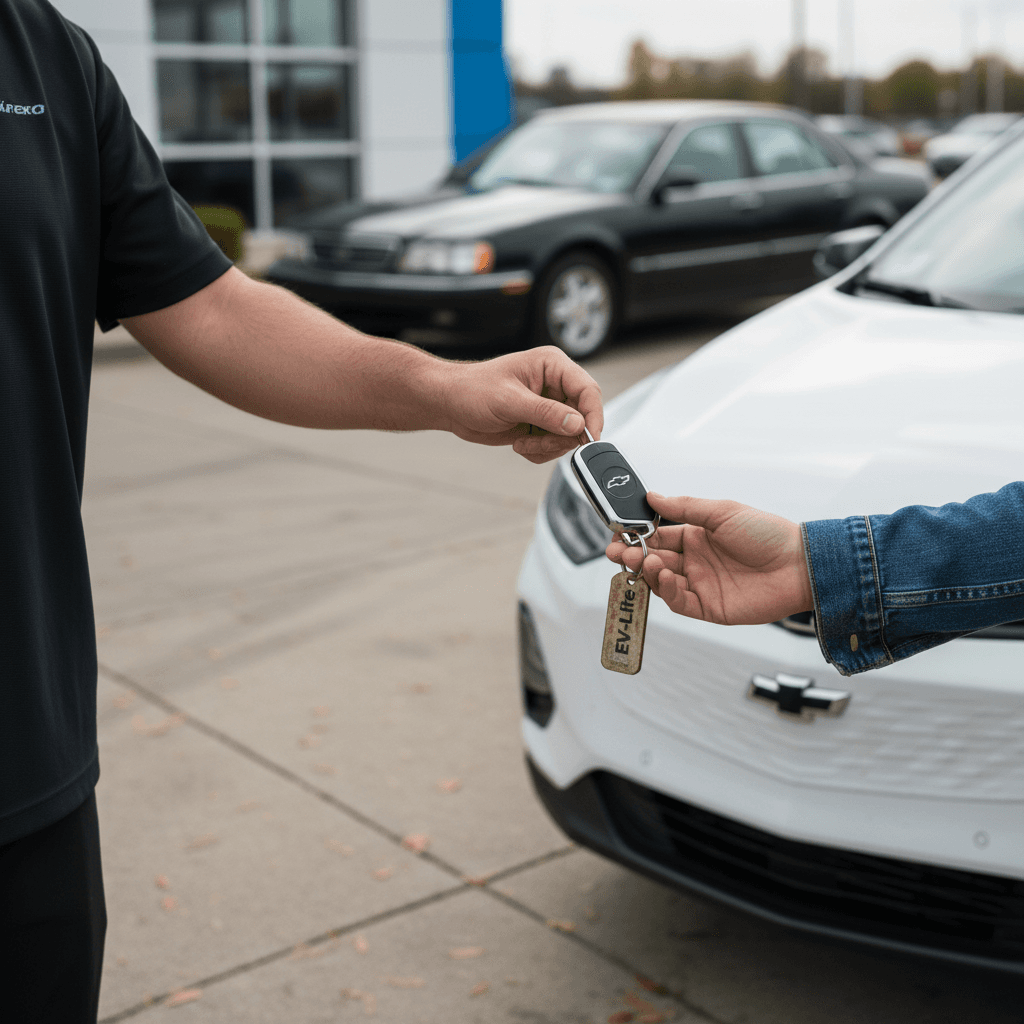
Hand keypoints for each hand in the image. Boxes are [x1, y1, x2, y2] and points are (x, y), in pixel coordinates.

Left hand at [441, 346, 602, 462]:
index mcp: (552, 365)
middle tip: (538, 442)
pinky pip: (555, 445)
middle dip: (561, 437)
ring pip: (569, 435)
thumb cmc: (472, 390)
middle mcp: (555, 384)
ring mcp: (549, 405)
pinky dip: (540, 451)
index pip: (588, 390)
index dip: (593, 416)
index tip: (589, 438)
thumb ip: (546, 413)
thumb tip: (578, 424)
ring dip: (548, 446)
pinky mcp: (541, 423)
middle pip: (582, 417)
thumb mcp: (509, 401)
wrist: (450, 404)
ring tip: (522, 441)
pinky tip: (520, 443)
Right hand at [606, 493, 812, 624]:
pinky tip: (663, 576)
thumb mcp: (722, 511)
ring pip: (661, 582)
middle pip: (653, 561)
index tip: (618, 534)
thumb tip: (652, 497)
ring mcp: (701, 585)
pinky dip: (666, 591)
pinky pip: (679, 602)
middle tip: (618, 552)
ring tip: (640, 561)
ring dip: (646, 572)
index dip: (636, 536)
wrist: (799, 565)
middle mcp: (695, 562)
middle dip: (632, 556)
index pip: (657, 537)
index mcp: (696, 537)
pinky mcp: (709, 608)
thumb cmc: (767, 534)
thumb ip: (684, 507)